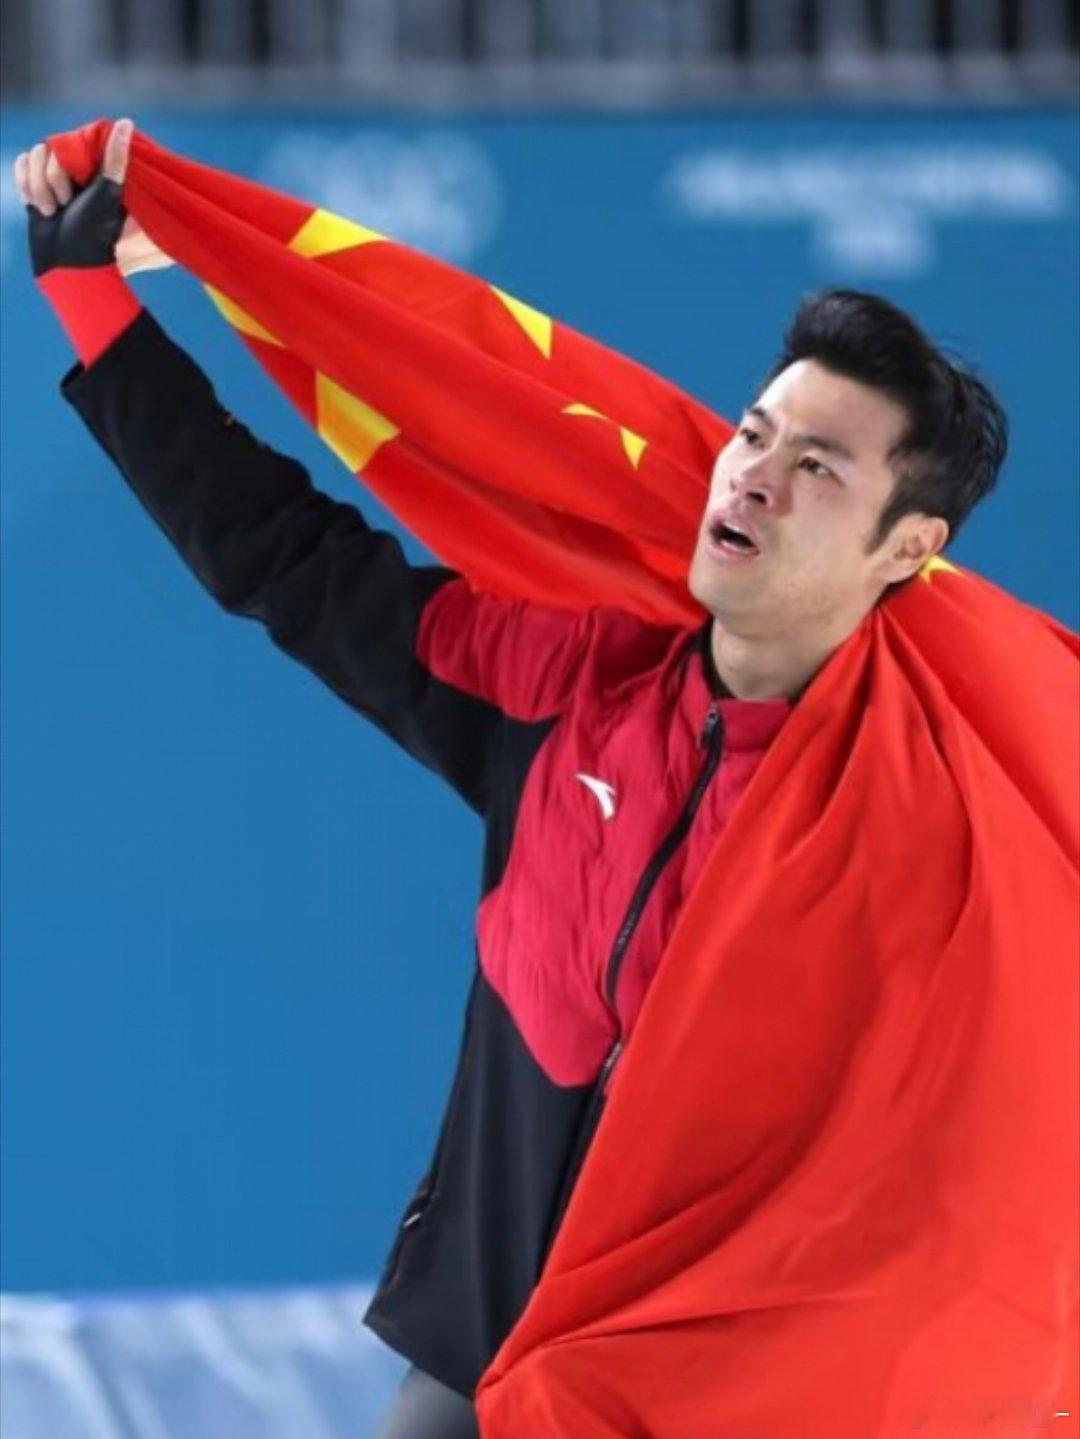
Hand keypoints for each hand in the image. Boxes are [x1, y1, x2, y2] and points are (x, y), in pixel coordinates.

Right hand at [12, 119, 173, 276]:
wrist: (66, 262)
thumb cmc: (93, 230)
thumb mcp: (108, 191)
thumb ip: (116, 158)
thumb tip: (127, 122)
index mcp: (95, 168)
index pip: (71, 142)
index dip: (67, 164)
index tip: (78, 189)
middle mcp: (76, 170)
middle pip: (49, 149)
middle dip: (52, 179)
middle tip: (65, 206)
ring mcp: (54, 178)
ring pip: (32, 156)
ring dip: (38, 186)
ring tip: (52, 212)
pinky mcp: (36, 186)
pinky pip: (21, 165)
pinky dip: (25, 185)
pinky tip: (36, 205)